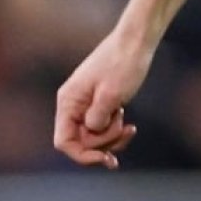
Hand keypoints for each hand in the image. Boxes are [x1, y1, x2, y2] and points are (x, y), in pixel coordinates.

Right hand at [54, 27, 153, 167]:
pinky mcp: (99, 105)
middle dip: (105, 143)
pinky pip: (103, 129)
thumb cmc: (123, 64)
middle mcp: (72, 106)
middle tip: (127, 129)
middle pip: (82, 142)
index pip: (64, 142)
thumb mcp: (112, 94)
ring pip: (94, 138)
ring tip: (130, 126)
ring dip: (113, 138)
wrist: (135, 43)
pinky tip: (130, 128)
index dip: (82, 155)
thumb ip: (98, 117)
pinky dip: (116, 132)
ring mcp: (86, 106)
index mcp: (68, 102)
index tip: (105, 158)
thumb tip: (90, 133)